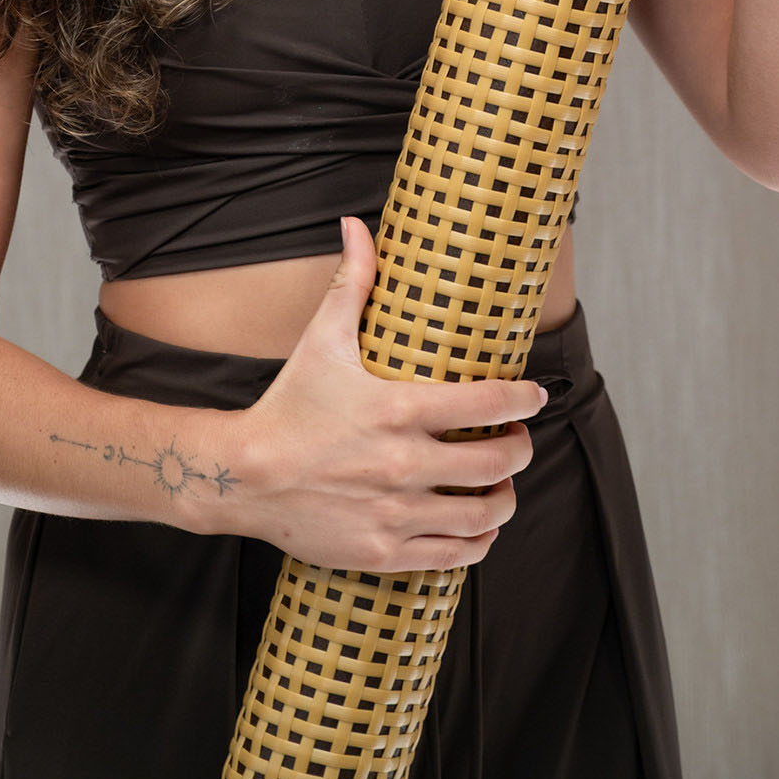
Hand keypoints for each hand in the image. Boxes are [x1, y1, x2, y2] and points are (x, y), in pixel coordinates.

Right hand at [222, 216, 545, 573]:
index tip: (533, 396)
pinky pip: (455, 554)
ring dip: (506, 496)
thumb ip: (352, 282)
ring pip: (484, 513)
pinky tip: (478, 526)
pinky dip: (479, 540)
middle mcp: (405, 465)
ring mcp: (397, 512)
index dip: (523, 399)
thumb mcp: (321, 338)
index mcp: (398, 410)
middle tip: (516, 439)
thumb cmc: (288, 405)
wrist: (244, 475)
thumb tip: (356, 225)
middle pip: (497, 462)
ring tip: (503, 483)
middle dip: (519, 448)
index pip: (488, 404)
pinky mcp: (385, 550)